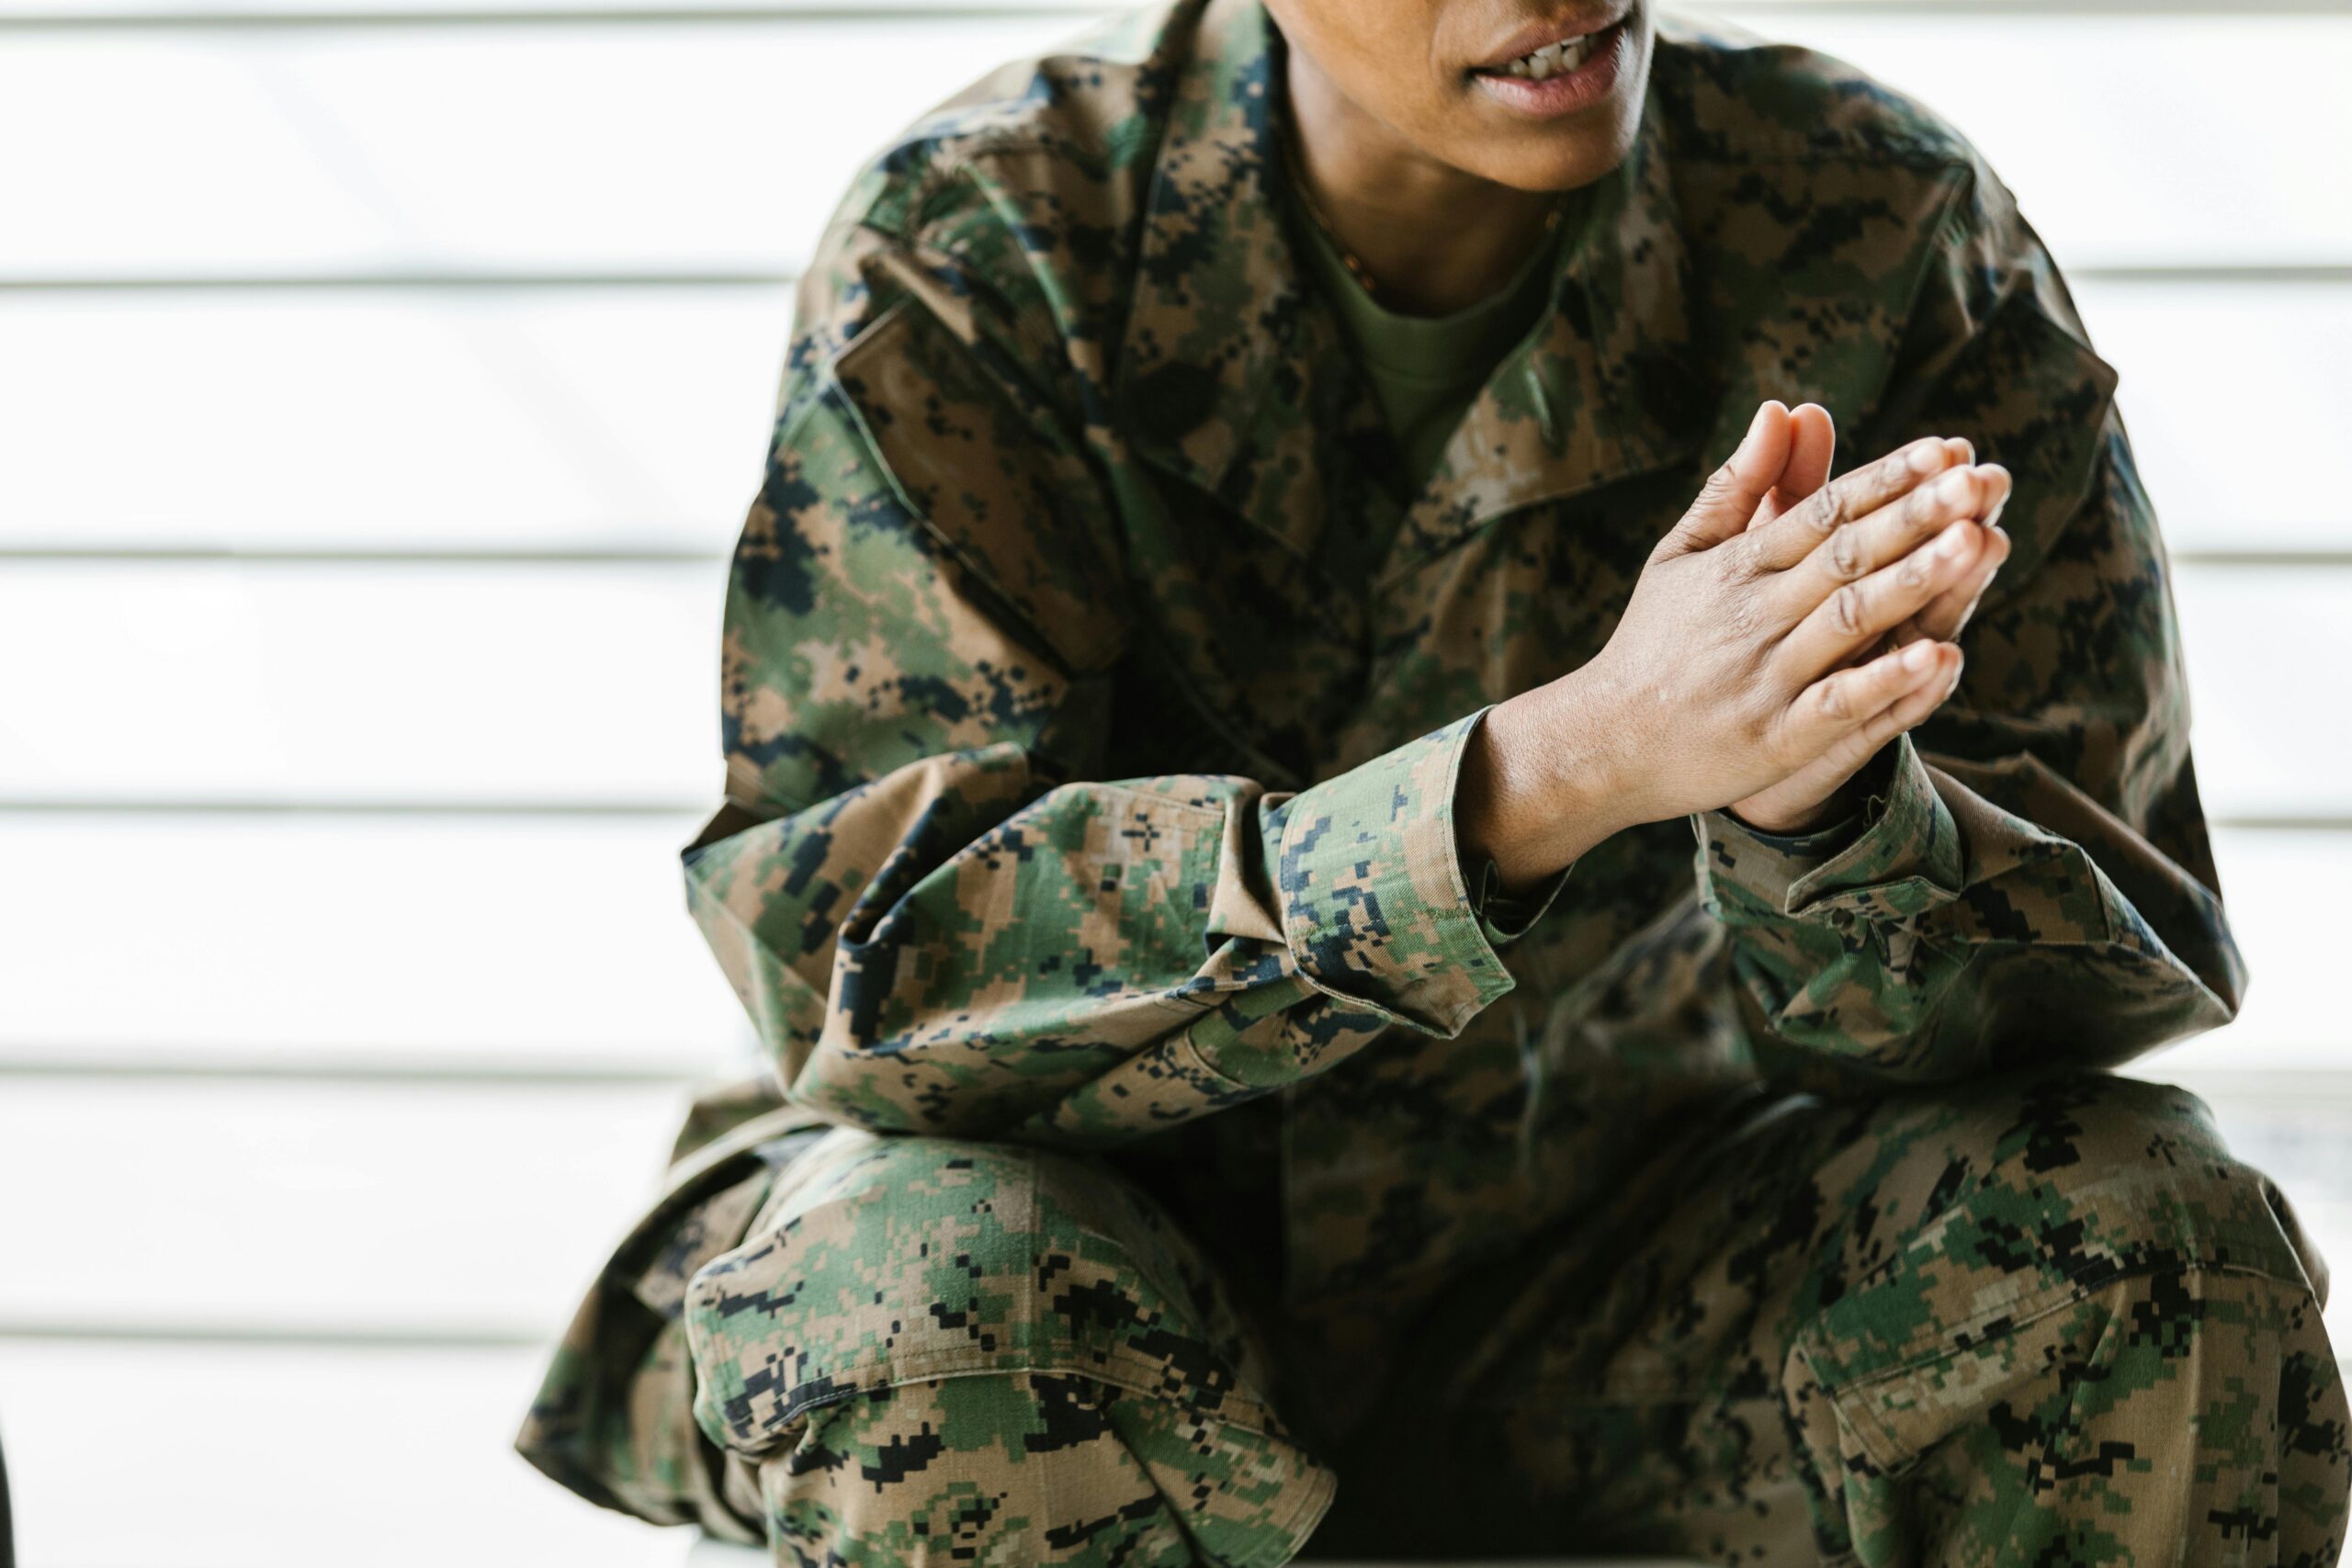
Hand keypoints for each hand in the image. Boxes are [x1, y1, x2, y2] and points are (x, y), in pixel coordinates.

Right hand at [1459, 402, 2003, 887]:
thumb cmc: (1652, 643)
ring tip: (1975, 543)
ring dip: (1913, 581)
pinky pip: (1838, 706)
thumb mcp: (1682, 555)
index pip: (1822, 511)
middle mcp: (1754, 616)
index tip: (1946, 447)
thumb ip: (1736, 486)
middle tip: (1982, 479)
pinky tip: (1937, 658)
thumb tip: (1781, 408)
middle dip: (1918, 515)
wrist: (1602, 743)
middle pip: (1847, 555)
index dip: (1886, 479)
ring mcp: (1766, 678)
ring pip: (1849, 620)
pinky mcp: (1775, 738)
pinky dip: (1886, 683)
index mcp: (1736, 568)